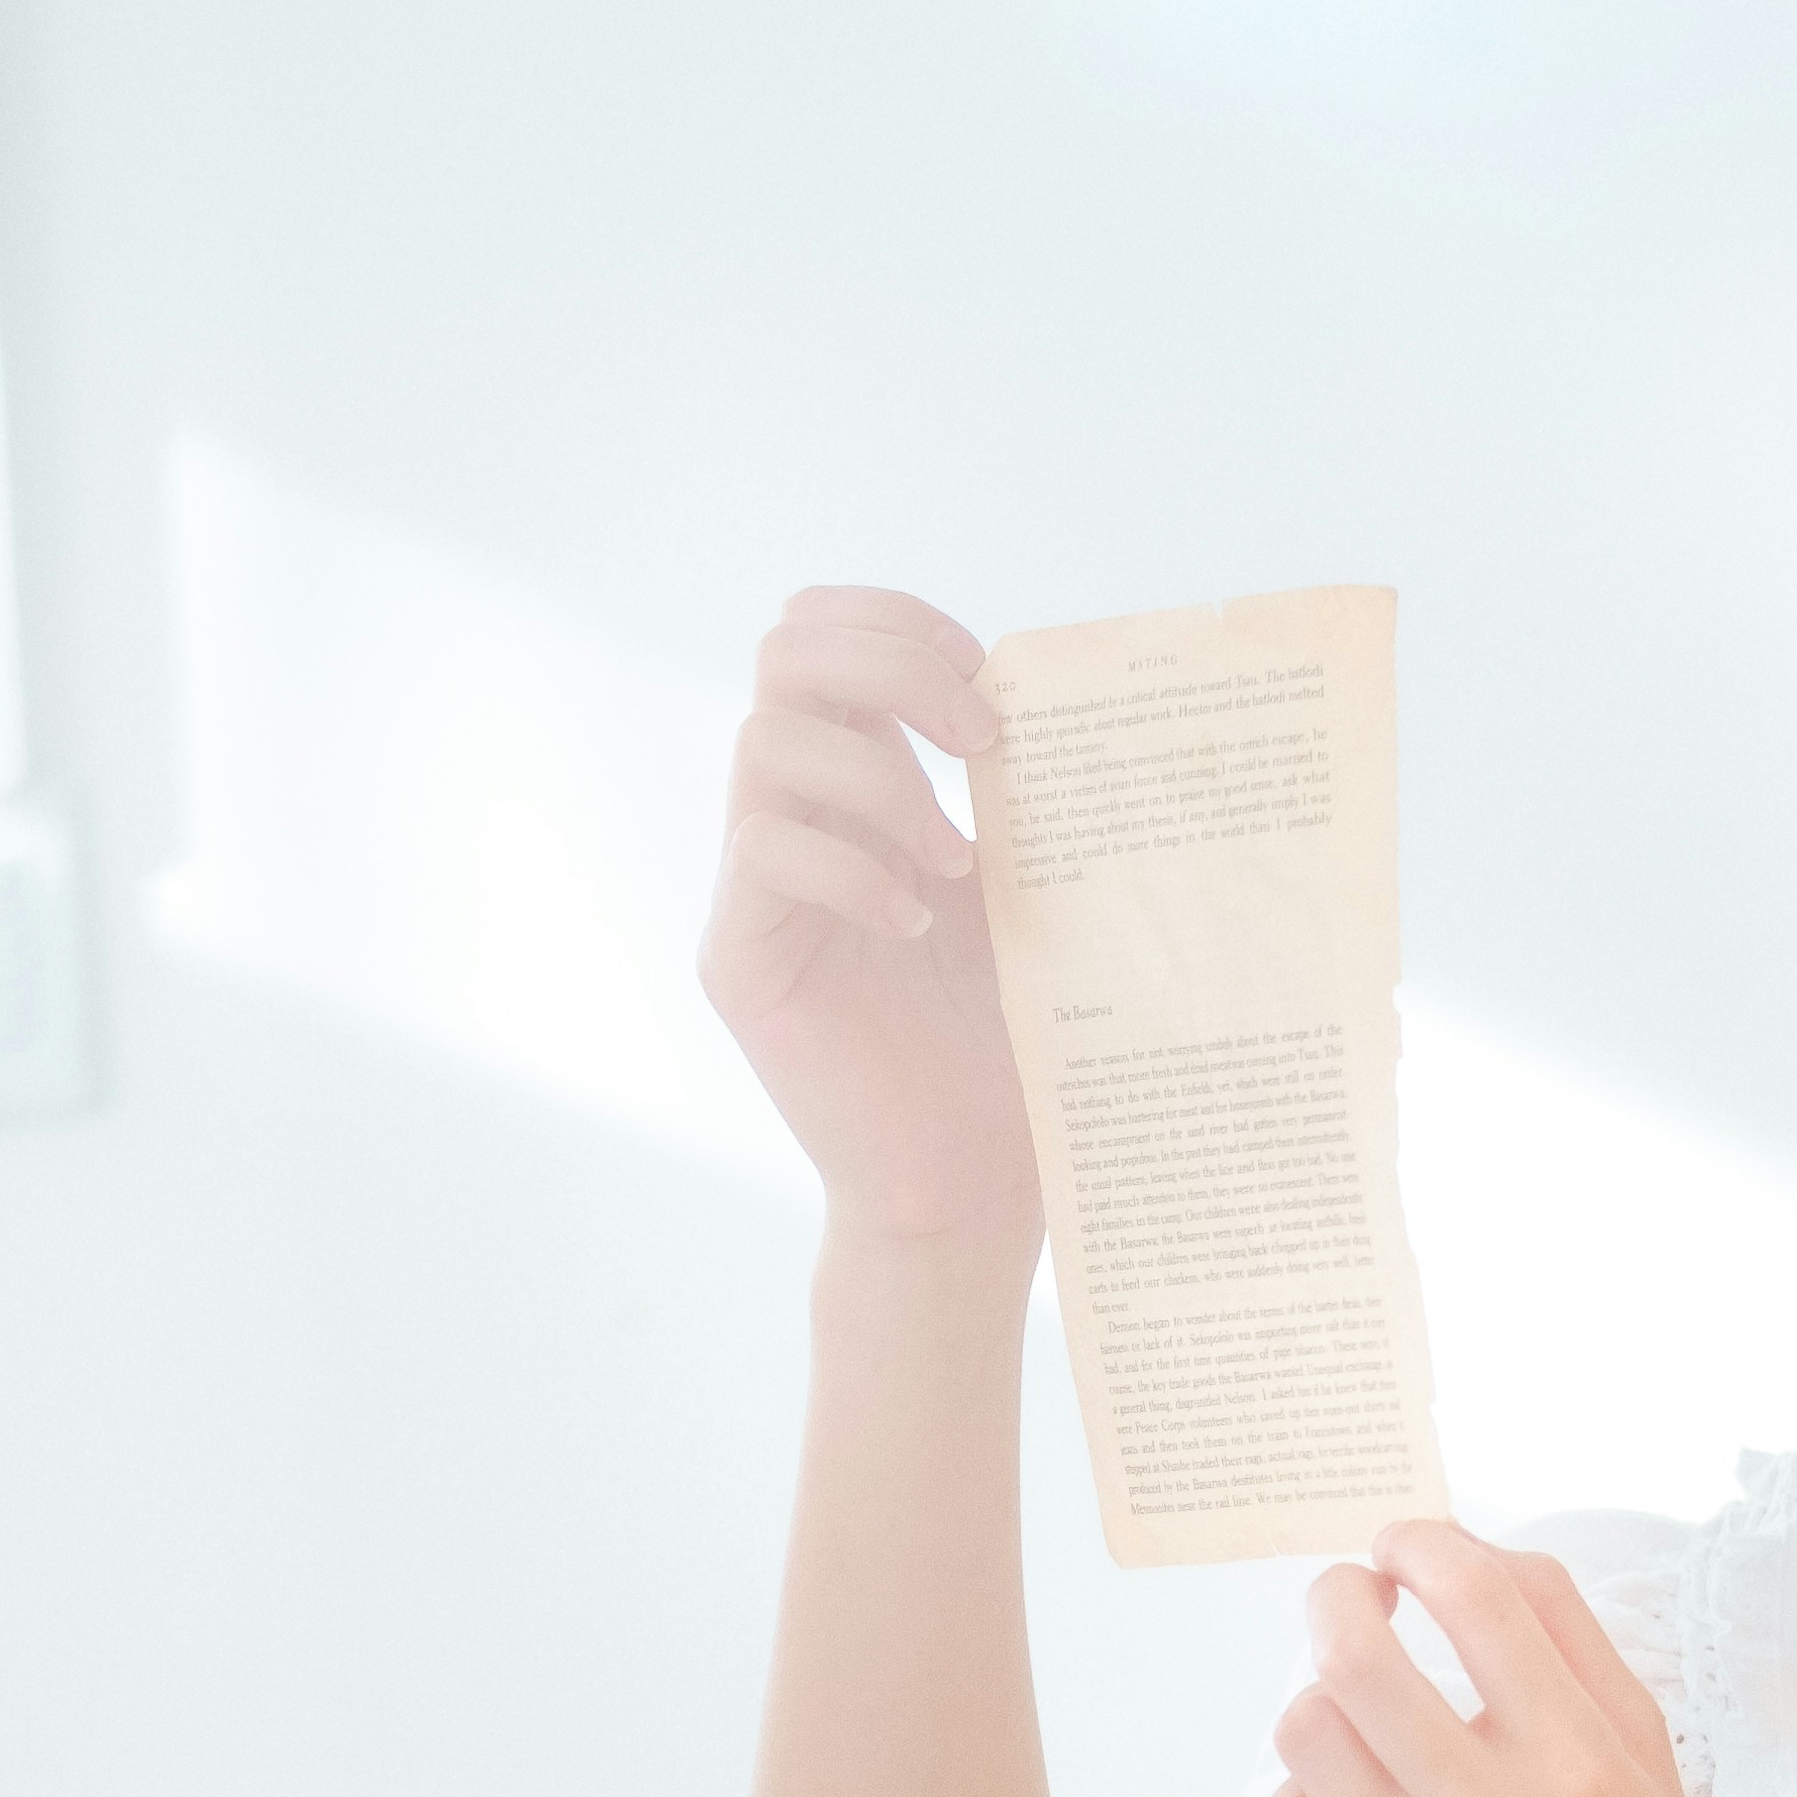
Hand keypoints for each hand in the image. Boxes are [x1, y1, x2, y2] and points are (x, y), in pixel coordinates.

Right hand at [699, 588, 1033, 1249]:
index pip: (822, 631)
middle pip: (783, 653)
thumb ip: (1012, 788)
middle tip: (980, 741)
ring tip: (957, 862)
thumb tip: (1057, 685)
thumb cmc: (1009, 1035)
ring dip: (880, 780)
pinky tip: (916, 926)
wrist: (973, 1174)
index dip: (899, 622)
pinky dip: (854, 870)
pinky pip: (766, 853)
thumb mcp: (1028, 883)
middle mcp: (791, 816)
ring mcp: (754, 885)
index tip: (989, 680)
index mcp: (854, 781)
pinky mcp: (739, 957)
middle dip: (891, 666)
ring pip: (765, 742)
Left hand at [1255, 1522, 1786, 1796]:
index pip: (1477, 1597)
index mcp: (1584, 1763)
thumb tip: (1464, 1548)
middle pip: (1356, 1656)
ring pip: (1306, 1735)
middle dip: (1336, 1597)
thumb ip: (1568, 1638)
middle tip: (1350, 1600)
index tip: (1405, 1548)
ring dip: (1320, 1700)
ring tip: (1355, 1718)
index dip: (1420, 1542)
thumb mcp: (1645, 1754)